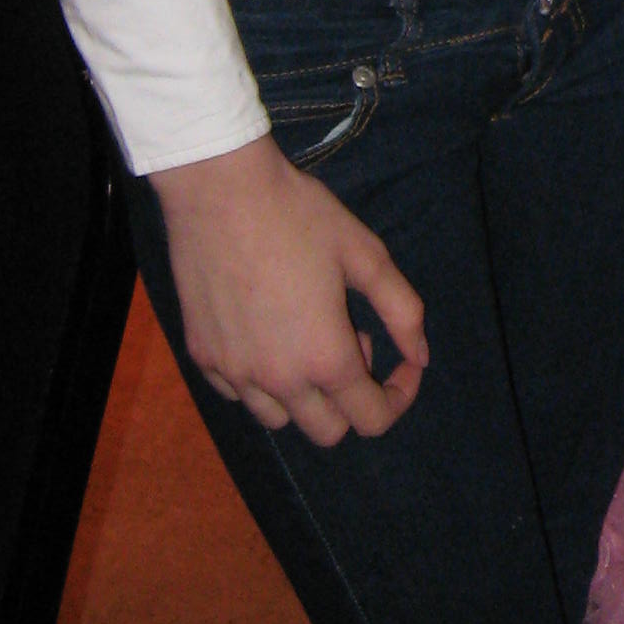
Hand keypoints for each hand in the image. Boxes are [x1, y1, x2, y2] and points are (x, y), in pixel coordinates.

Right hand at [150, 133, 427, 445]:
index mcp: (325, 358)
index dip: (399, 397)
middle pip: (327, 432)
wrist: (220, 192)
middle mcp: (277, 380)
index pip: (372, 418)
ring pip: (280, 419)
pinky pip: (239, 394)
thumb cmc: (299, 216)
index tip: (404, 366)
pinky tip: (268, 334)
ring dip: (306, 394)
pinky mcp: (202, 358)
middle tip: (353, 340)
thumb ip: (402, 311)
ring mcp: (233, 373)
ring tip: (308, 335)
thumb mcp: (365, 255)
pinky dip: (262, 381)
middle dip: (353, 400)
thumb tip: (421, 355)